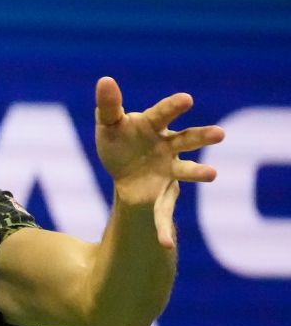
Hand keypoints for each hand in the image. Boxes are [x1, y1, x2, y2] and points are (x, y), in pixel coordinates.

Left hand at [94, 77, 224, 248]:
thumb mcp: (108, 124)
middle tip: (219, 134)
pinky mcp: (163, 193)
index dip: (173, 107)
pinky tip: (164, 245)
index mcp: (153, 127)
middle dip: (201, 136)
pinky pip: (163, 213)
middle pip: (186, 139)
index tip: (187, 99)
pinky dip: (163, 229)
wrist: (125, 166)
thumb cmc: (120, 139)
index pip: (162, 114)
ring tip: (212, 174)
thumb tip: (104, 80)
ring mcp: (169, 170)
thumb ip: (108, 105)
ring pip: (186, 170)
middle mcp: (168, 147)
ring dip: (198, 172)